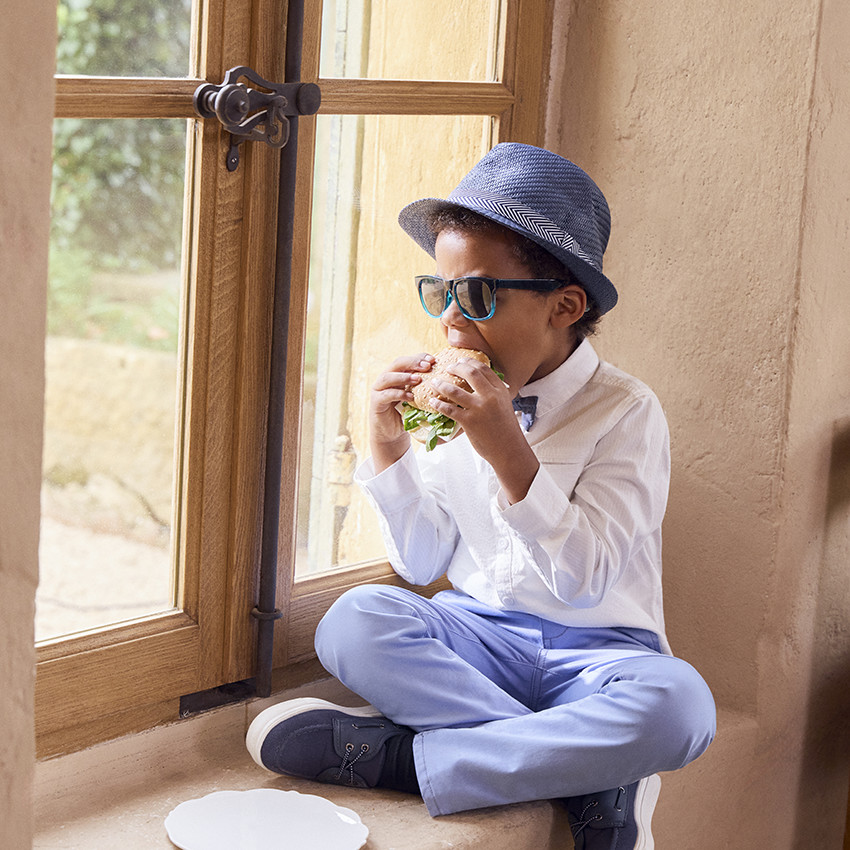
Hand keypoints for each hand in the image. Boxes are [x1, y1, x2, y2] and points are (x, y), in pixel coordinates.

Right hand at [369, 353, 435, 472]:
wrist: (392, 432)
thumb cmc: (407, 413)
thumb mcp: (418, 397)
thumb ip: (425, 387)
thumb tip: (448, 381)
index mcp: (397, 373)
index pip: (408, 360)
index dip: (420, 357)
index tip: (434, 359)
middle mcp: (386, 378)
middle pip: (397, 363)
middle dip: (413, 362)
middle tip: (427, 366)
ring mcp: (379, 389)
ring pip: (388, 377)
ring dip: (404, 376)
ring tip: (418, 379)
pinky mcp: (376, 402)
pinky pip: (386, 395)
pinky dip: (399, 394)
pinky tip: (411, 397)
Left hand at [428, 358, 539, 502]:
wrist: (509, 449)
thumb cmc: (506, 429)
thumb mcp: (504, 405)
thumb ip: (493, 393)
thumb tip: (480, 384)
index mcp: (500, 390)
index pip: (483, 369)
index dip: (469, 362)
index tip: (460, 360)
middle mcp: (490, 397)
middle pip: (470, 373)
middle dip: (456, 367)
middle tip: (447, 367)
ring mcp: (479, 409)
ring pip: (455, 391)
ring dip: (441, 385)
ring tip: (434, 382)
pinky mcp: (469, 422)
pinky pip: (449, 409)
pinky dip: (439, 404)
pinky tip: (433, 401)